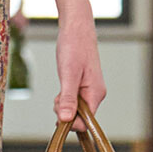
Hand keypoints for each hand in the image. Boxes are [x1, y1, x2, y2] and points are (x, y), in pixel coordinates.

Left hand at [54, 12, 105, 130]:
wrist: (76, 29)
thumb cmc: (74, 48)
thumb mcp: (68, 74)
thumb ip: (68, 98)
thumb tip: (66, 120)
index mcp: (96, 94)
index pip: (85, 122)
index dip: (70, 122)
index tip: (58, 110)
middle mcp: (95, 95)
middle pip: (80, 117)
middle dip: (65, 112)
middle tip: (56, 98)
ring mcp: (90, 90)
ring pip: (75, 109)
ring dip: (63, 105)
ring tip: (58, 91)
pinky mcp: (83, 86)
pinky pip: (74, 100)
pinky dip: (64, 98)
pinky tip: (61, 88)